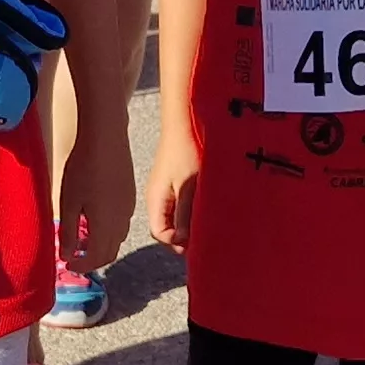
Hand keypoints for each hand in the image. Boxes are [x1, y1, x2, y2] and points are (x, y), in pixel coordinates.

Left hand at [61, 119, 135, 273]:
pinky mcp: (130, 195)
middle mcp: (122, 221)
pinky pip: (122, 222)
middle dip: (92, 259)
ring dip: (101, 245)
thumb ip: (69, 233)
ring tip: (81, 238)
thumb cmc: (83, 168)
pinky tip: (94, 218)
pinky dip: (108, 230)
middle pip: (110, 252)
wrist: (106, 137)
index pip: (97, 258)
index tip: (67, 266)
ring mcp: (129, 207)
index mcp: (106, 226)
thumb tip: (66, 257)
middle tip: (73, 257)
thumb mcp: (69, 203)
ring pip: (117, 238)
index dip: (82, 267)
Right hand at [143, 125, 202, 252]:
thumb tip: (182, 243)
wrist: (184, 121)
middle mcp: (157, 198)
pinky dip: (192, 212)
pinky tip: (206, 208)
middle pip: (166, 229)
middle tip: (207, 235)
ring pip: (174, 218)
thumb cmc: (187, 150)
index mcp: (155, 200)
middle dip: (184, 236)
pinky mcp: (174, 184)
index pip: (160, 234)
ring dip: (190, 224)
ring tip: (209, 222)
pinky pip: (180, 206)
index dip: (178, 242)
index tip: (199, 241)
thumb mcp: (188, 186)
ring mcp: (165, 190)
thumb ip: (185, 215)